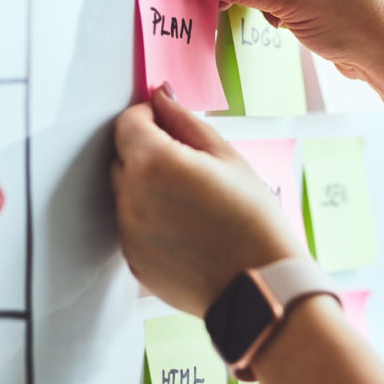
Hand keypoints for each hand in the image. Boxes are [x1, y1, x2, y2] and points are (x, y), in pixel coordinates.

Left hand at [111, 85, 306, 316]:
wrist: (260, 286)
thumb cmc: (253, 221)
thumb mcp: (227, 157)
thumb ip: (185, 122)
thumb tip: (162, 98)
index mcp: (152, 163)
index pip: (128, 122)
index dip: (148, 116)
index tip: (165, 121)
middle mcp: (131, 197)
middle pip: (123, 157)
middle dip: (147, 151)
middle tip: (189, 165)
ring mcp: (128, 232)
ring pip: (127, 193)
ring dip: (148, 188)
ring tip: (193, 203)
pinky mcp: (133, 260)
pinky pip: (133, 227)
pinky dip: (151, 221)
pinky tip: (187, 229)